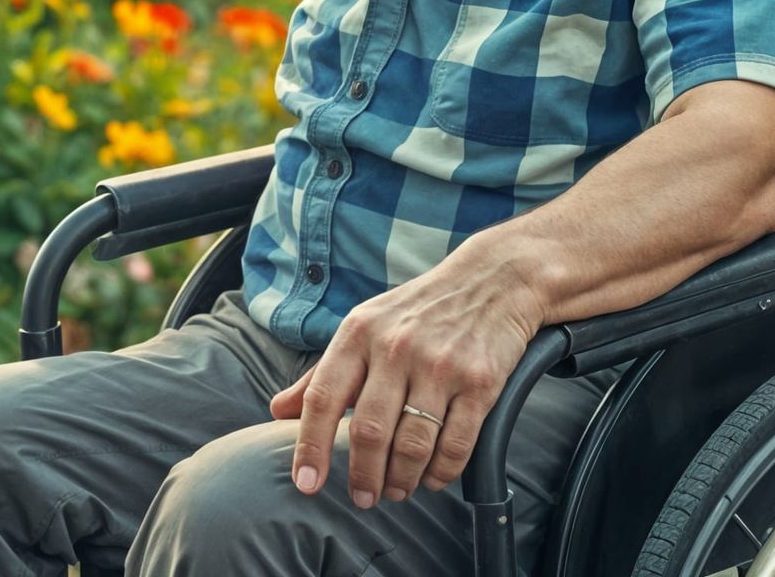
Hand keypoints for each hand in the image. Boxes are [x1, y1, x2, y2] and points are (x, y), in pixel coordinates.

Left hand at [271, 249, 542, 507]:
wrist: (495, 278)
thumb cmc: (422, 308)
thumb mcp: (366, 324)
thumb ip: (323, 371)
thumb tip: (279, 411)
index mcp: (361, 332)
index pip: (323, 397)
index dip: (309, 447)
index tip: (307, 485)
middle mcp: (398, 346)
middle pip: (368, 432)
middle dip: (363, 477)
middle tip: (364, 497)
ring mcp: (441, 364)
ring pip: (412, 446)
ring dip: (402, 480)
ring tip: (398, 488)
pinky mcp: (480, 380)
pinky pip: (456, 444)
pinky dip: (441, 473)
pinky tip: (434, 476)